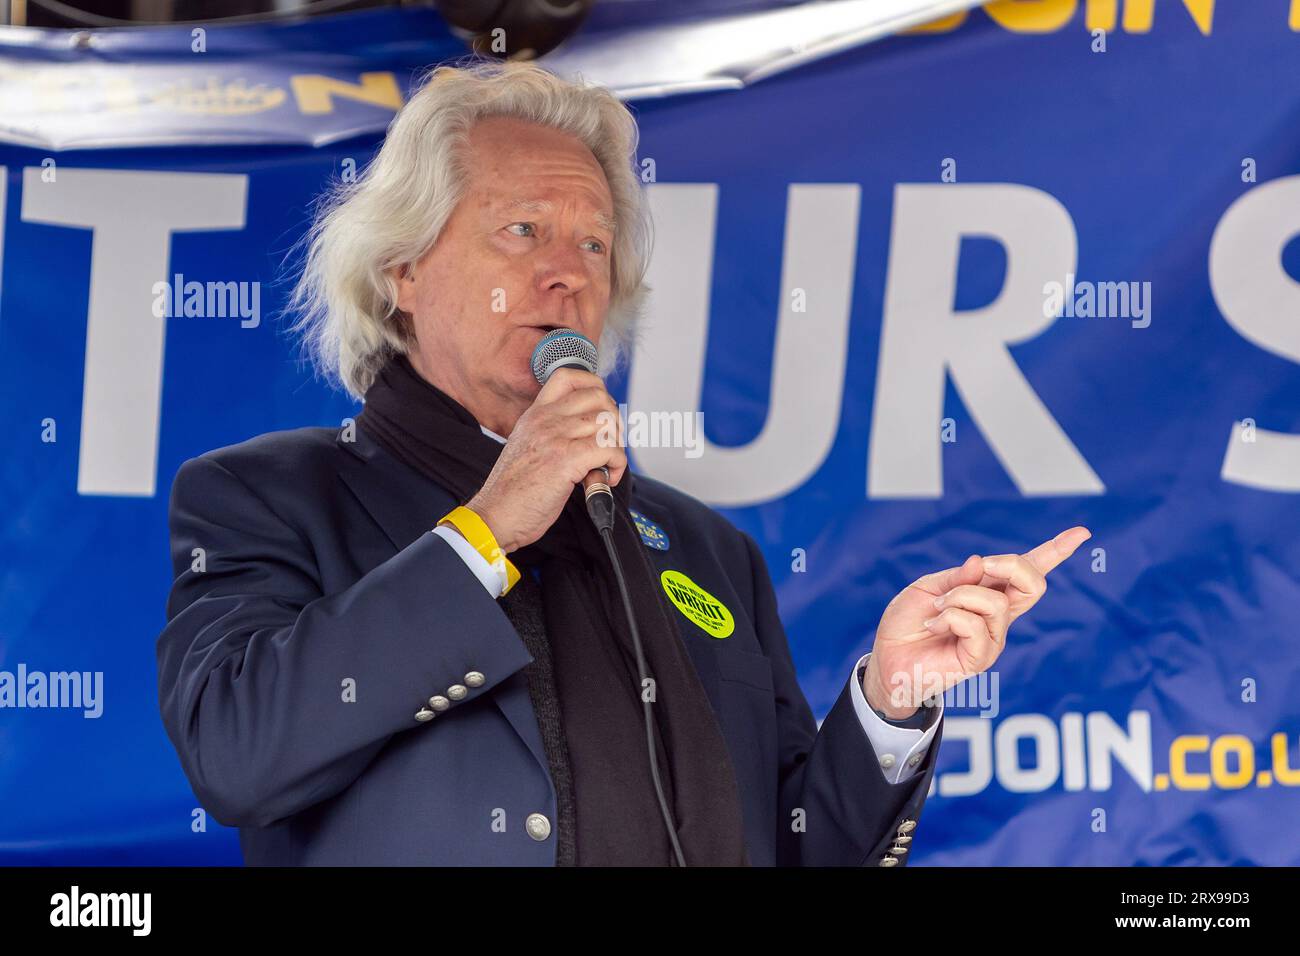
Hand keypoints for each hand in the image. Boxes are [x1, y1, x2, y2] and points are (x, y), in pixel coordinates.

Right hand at [467, 367, 625, 552]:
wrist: (495, 515)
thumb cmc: (512, 491)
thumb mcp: (527, 447)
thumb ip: (552, 434)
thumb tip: (591, 433)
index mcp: (535, 414)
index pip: (569, 377)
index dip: (595, 388)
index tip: (601, 412)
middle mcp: (545, 420)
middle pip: (598, 397)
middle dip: (614, 421)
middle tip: (608, 444)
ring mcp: (555, 437)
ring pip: (608, 424)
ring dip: (616, 446)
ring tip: (605, 465)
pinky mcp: (566, 459)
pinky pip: (609, 450)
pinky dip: (617, 465)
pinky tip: (605, 478)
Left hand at [863, 527, 1091, 718]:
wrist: (888, 657)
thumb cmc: (908, 623)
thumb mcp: (929, 588)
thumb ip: (957, 577)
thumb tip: (982, 562)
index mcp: (989, 592)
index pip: (1029, 571)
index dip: (1055, 551)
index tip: (1082, 532)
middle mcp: (999, 616)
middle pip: (1033, 583)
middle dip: (1012, 565)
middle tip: (983, 568)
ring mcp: (993, 638)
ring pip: (995, 603)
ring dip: (959, 597)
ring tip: (936, 609)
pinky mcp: (981, 658)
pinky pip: (975, 627)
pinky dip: (948, 618)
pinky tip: (932, 626)